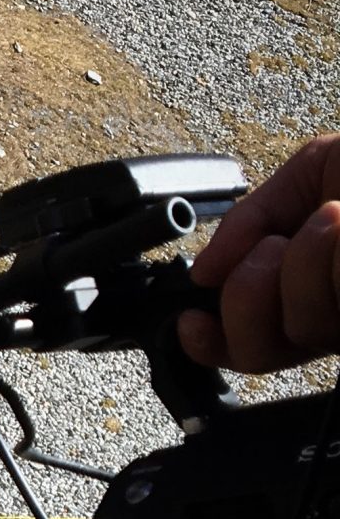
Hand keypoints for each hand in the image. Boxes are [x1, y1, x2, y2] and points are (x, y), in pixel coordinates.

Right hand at [179, 134, 339, 372]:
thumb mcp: (318, 168)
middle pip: (259, 349)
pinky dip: (330, 252)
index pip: (249, 343)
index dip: (212, 340)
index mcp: (317, 288)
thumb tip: (204, 272)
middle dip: (249, 291)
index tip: (193, 320)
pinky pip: (330, 305)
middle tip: (276, 249)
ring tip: (336, 218)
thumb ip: (253, 216)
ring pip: (297, 328)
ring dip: (302, 263)